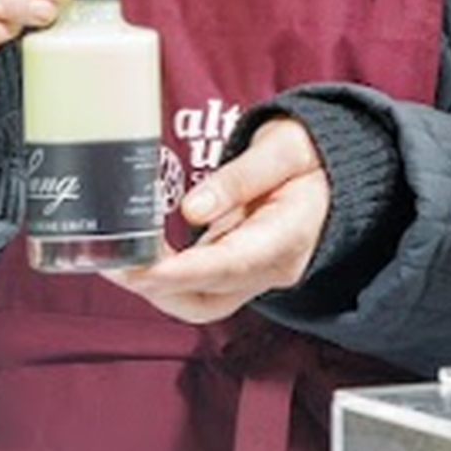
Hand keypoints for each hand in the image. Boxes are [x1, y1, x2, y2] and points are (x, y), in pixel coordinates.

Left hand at [112, 117, 326, 324]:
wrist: (339, 174)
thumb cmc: (315, 157)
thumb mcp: (286, 148)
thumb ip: (241, 177)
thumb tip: (192, 208)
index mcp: (290, 236)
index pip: (232, 264)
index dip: (183, 272)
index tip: (143, 269)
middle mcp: (271, 268)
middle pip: (207, 299)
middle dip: (155, 287)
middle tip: (111, 261)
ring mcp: (255, 276)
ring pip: (198, 302)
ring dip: (153, 287)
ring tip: (113, 259)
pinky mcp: (238, 272)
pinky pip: (197, 288)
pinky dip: (163, 278)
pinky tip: (136, 255)